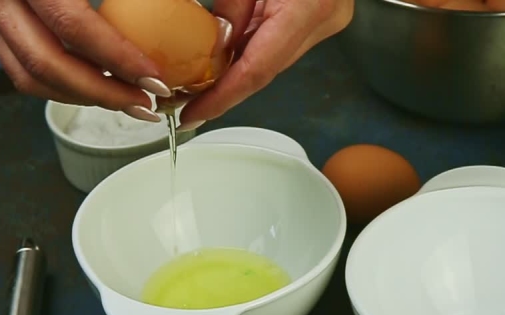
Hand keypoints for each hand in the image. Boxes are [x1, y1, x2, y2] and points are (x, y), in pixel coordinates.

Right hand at [0, 0, 173, 121]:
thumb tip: (184, 4)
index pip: (73, 25)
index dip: (118, 59)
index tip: (156, 80)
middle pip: (45, 64)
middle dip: (103, 94)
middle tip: (147, 105)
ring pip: (29, 76)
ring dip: (83, 98)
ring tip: (129, 102)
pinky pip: (24, 68)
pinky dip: (65, 85)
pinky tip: (102, 86)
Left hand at [176, 0, 353, 129]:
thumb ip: (233, 4)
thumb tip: (214, 41)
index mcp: (309, 8)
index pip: (259, 68)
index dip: (222, 98)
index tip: (191, 114)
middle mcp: (323, 21)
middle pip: (264, 70)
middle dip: (221, 92)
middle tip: (179, 104)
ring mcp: (325, 21)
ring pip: (269, 59)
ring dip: (231, 75)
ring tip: (190, 88)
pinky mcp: (319, 16)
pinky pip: (276, 42)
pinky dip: (246, 53)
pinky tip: (217, 63)